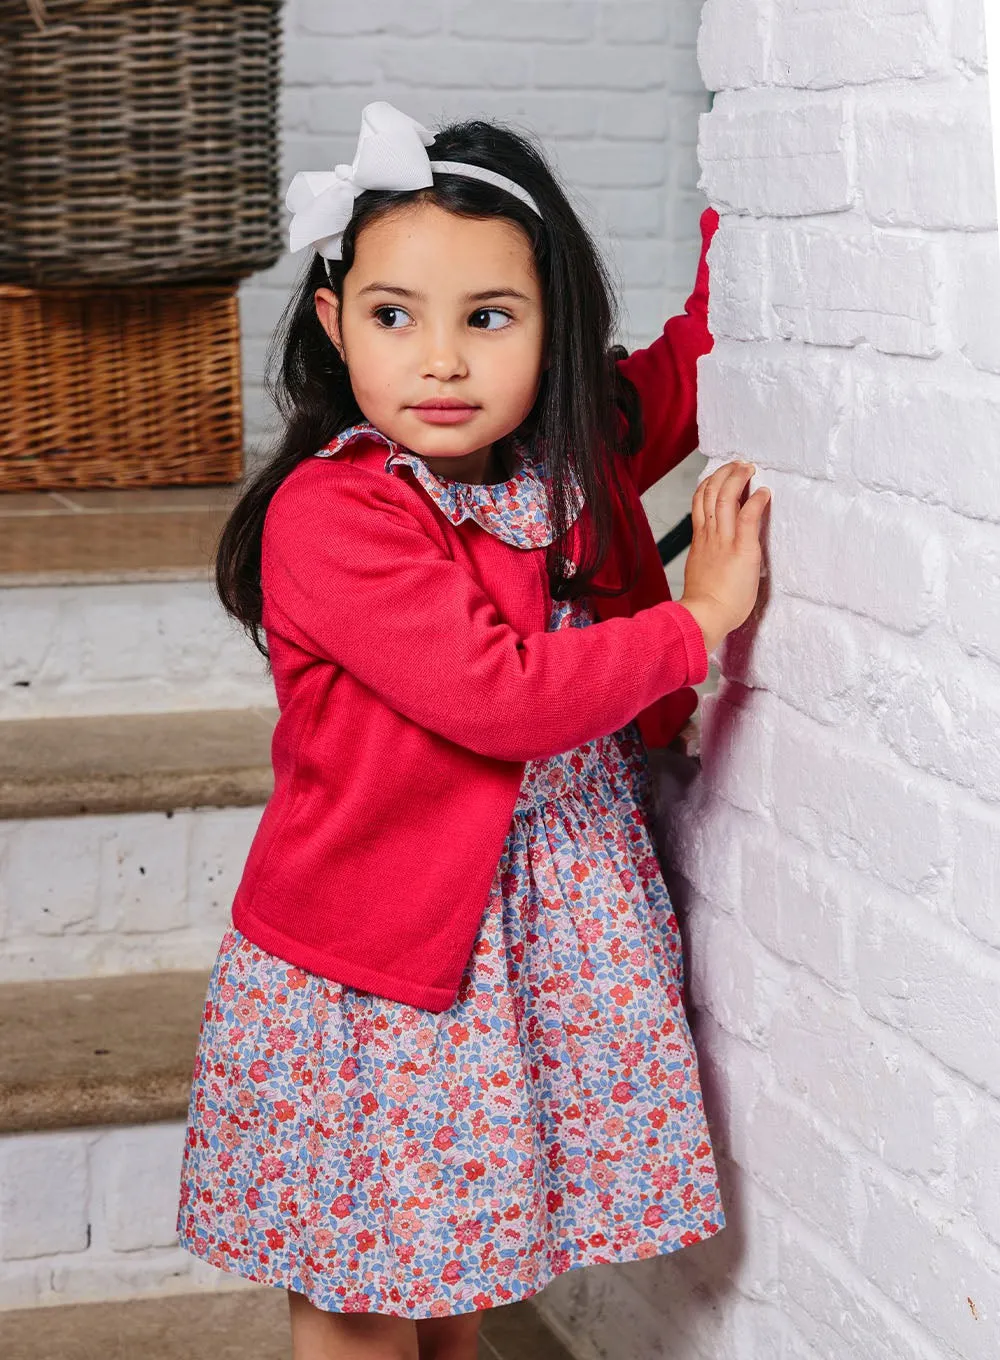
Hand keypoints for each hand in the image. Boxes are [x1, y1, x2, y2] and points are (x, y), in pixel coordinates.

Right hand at [679, 460, 769, 653]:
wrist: (704, 615)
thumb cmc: (706, 604)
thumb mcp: (701, 572)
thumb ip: (708, 557)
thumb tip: (715, 554)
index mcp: (700, 540)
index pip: (700, 502)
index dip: (710, 484)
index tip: (719, 476)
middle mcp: (709, 535)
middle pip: (710, 492)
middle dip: (724, 474)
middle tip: (737, 465)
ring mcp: (724, 540)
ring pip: (725, 497)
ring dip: (738, 479)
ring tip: (748, 469)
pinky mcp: (741, 548)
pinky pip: (748, 516)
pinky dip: (756, 501)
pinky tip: (764, 493)